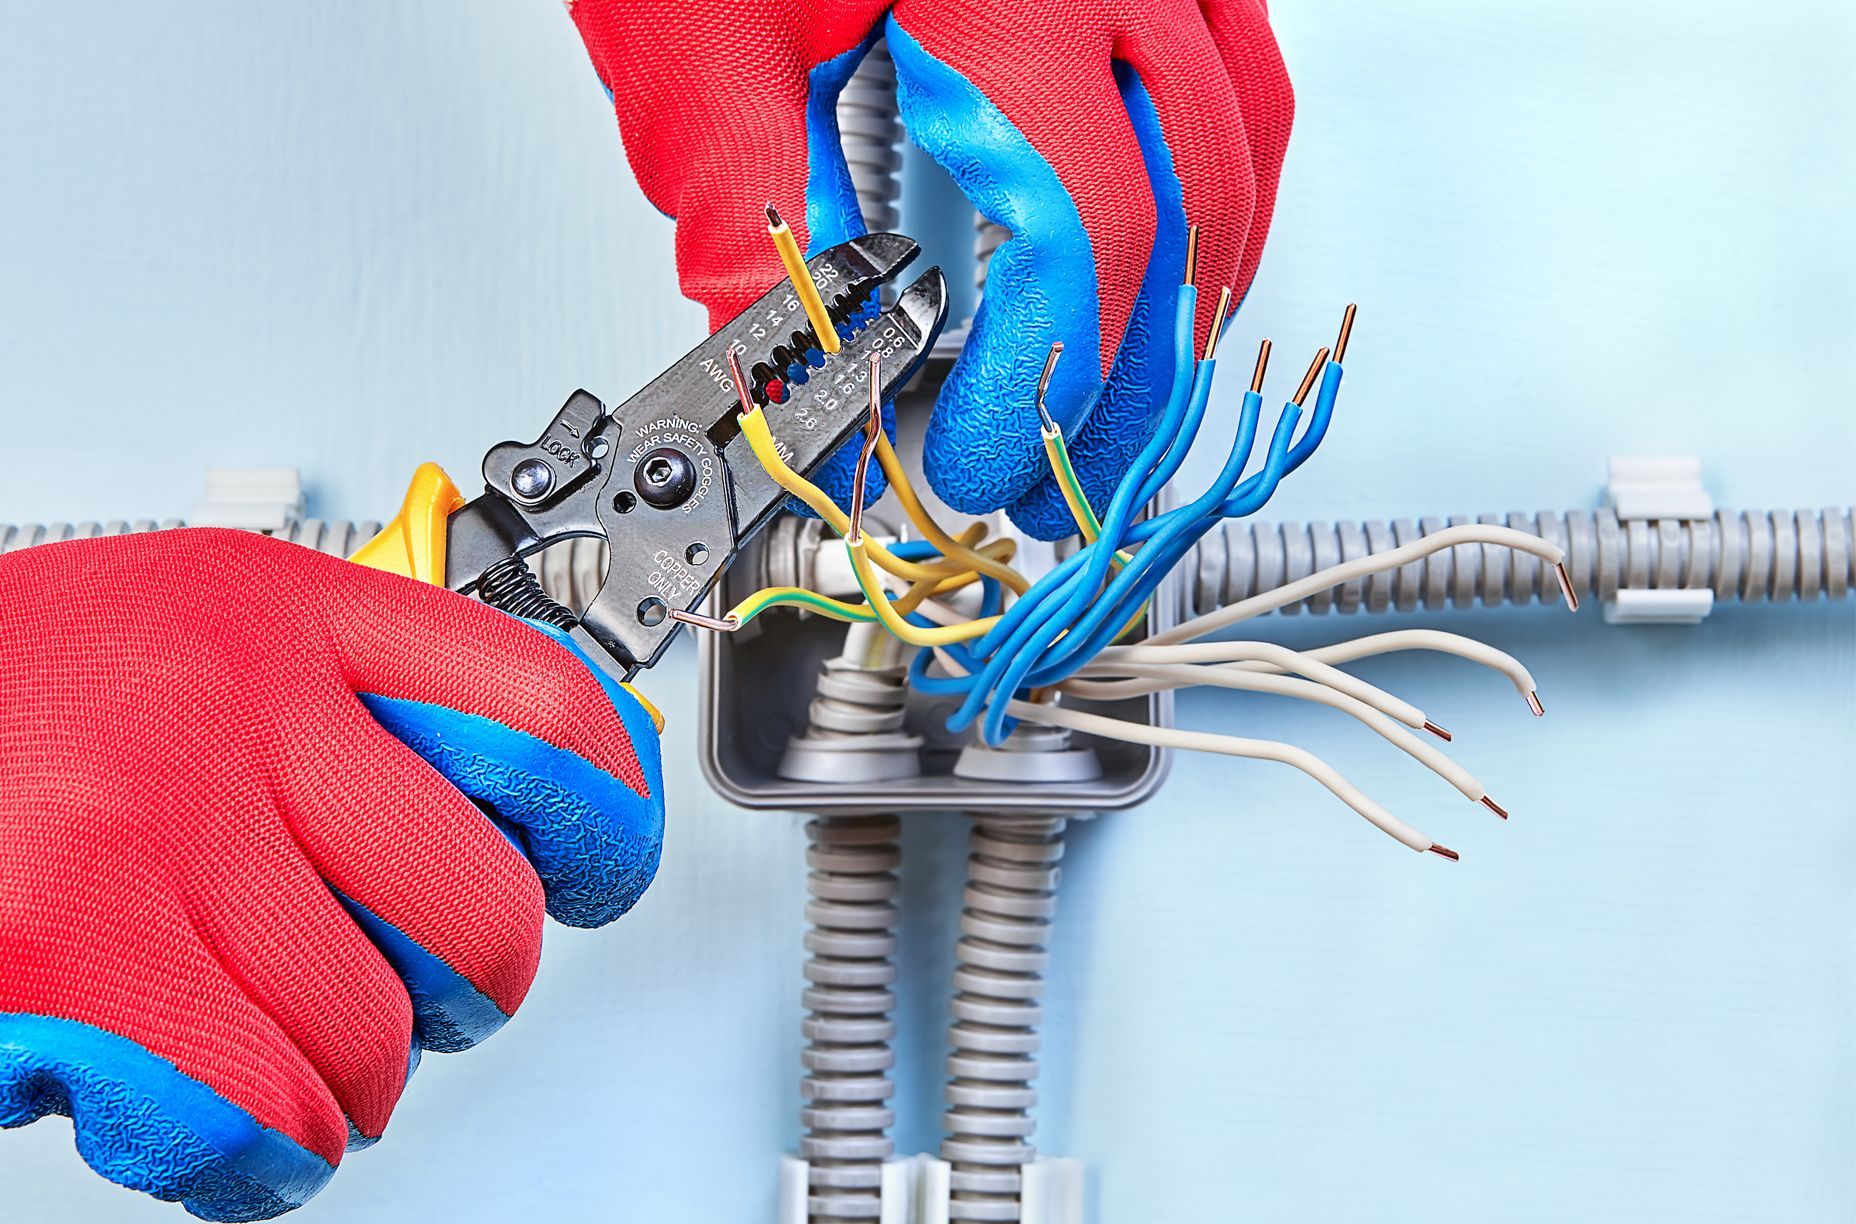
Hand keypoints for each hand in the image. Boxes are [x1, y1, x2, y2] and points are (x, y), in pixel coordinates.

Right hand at [0, 530, 662, 1219]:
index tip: (595, 871)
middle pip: (482, 908)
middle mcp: (223, 699)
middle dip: (460, 997)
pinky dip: (249, 1157)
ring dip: (329, 1086)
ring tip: (242, 1041)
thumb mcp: (178, 643)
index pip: (540, 712)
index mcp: (271, 609)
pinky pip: (258, 1115)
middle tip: (400, 998)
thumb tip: (535, 797)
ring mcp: (141, 824)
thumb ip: (342, 706)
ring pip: (370, 1038)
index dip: (605, 818)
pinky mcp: (56, 958)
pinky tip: (194, 1114)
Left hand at [567, 0, 1291, 539]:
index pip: (1082, 230)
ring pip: (1247, 130)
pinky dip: (1214, 172)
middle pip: (1193, 199)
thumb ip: (742, 206)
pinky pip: (1237, 60)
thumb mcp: (696, 29)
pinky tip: (1162, 229)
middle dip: (1135, 365)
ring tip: (1131, 377)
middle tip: (1066, 460)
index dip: (1047, 379)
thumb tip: (777, 356)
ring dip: (1199, 279)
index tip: (991, 460)